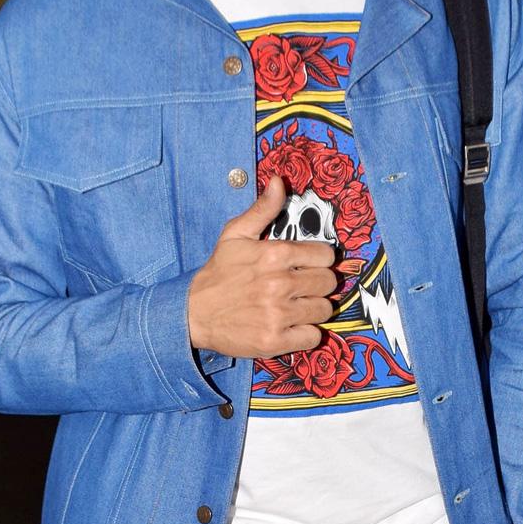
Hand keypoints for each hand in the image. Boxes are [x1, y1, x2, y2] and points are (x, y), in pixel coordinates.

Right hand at [187, 174, 338, 356]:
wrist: (193, 312)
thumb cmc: (218, 273)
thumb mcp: (235, 234)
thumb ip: (262, 209)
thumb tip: (279, 183)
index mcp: (274, 255)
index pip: (326, 256)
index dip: (320, 260)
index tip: (308, 265)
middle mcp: (279, 284)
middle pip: (329, 283)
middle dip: (319, 284)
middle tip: (303, 287)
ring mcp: (278, 314)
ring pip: (325, 310)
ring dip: (315, 308)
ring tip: (296, 306)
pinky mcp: (275, 340)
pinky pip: (313, 336)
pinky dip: (306, 333)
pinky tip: (292, 325)